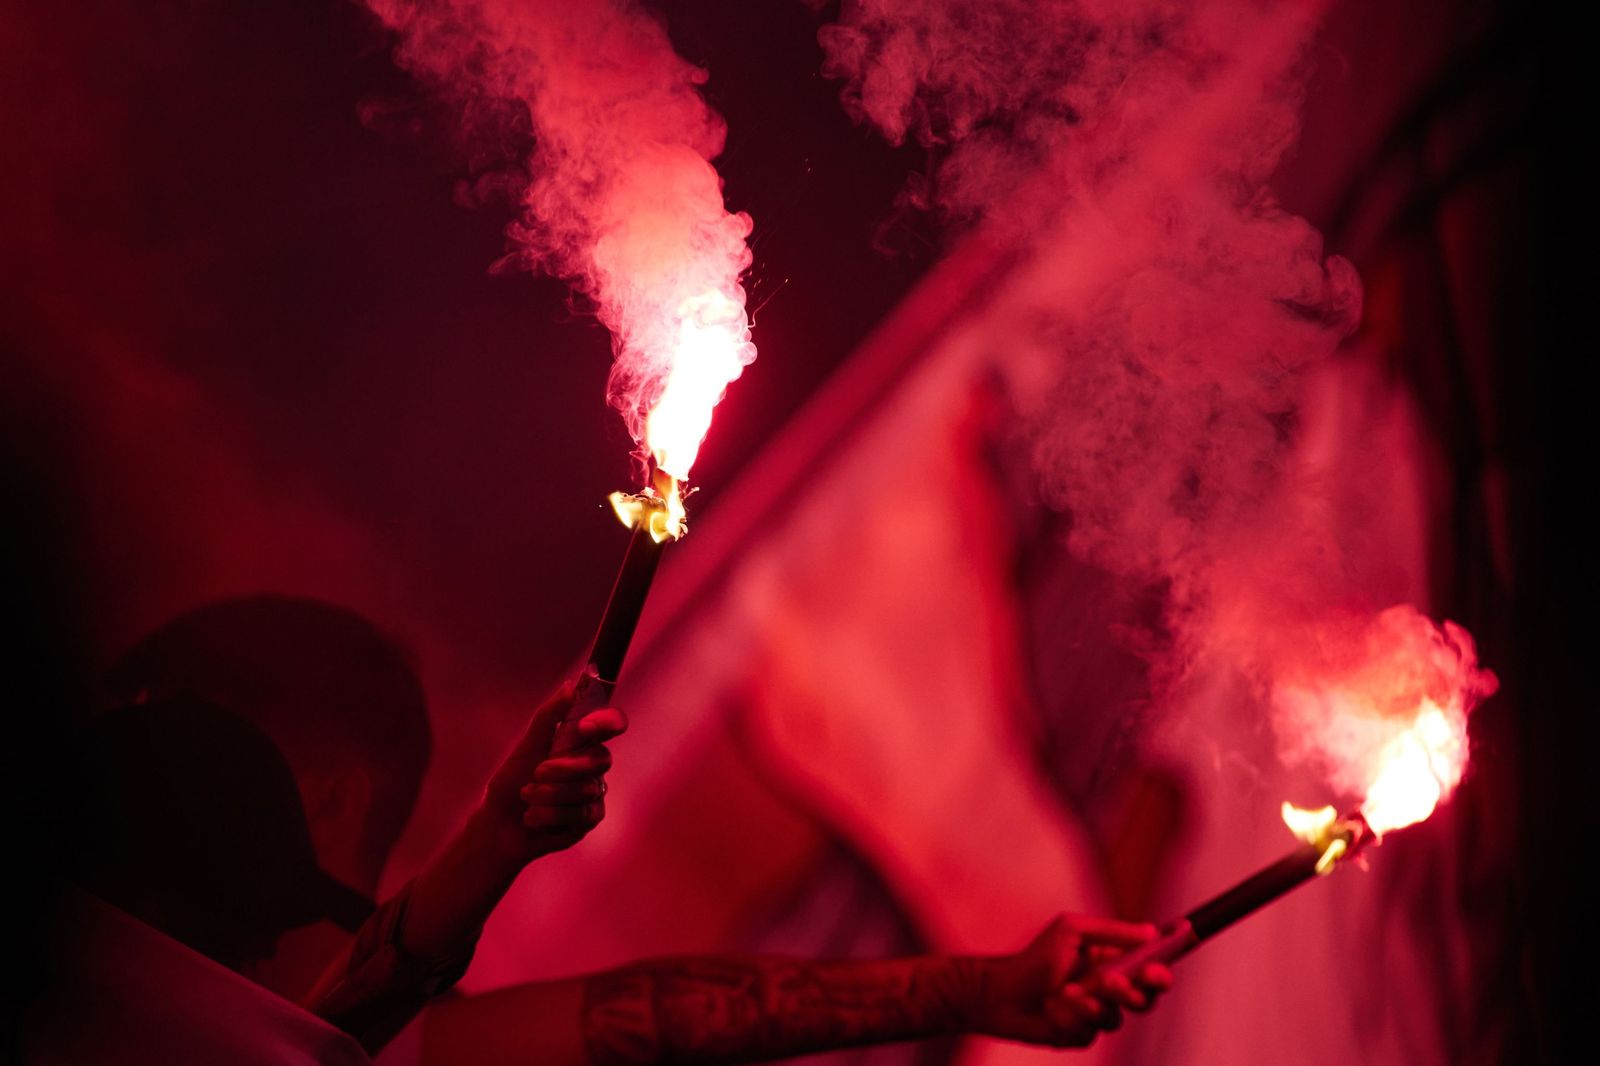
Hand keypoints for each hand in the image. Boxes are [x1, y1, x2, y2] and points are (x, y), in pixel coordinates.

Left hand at [479, 682, 627, 865]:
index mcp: (581, 743)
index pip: (611, 724)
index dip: (607, 721)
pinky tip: (534, 817)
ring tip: (527, 798)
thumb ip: (548, 717)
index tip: (585, 726)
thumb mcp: (525, 746)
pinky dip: (548, 815)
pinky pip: (579, 814)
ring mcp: (593, 794)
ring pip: (585, 789)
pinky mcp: (588, 820)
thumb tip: (570, 686)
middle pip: (601, 759)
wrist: (497, 823)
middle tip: (536, 773)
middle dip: (563, 767)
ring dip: (546, 794)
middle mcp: (592, 766)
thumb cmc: (512, 782)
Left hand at [971, 914, 1172, 1047]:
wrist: (1001, 993)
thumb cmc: (1034, 958)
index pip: (1151, 965)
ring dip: (1095, 1002)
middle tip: (1130, 978)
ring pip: (1119, 1016)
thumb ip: (1111, 932)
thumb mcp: (1071, 930)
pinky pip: (1092, 1030)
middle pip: (1148, 996)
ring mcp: (1098, 1014)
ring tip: (1068, 992)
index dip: (1166, 961)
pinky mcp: (1083, 1035)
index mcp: (1112, 962)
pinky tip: (1054, 1007)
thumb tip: (1151, 932)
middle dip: (1142, 988)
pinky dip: (1072, 1015)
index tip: (1176, 951)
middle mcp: (1110, 989)